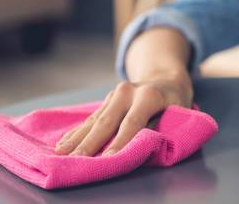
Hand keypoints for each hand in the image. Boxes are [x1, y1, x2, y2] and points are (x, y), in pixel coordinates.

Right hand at [54, 80, 191, 156]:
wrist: (167, 79)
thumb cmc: (174, 102)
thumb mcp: (177, 111)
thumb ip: (159, 127)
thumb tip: (141, 144)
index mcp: (148, 94)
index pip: (132, 122)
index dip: (121, 141)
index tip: (108, 158)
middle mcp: (128, 91)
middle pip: (107, 121)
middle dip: (90, 142)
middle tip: (76, 159)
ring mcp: (115, 94)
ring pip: (94, 119)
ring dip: (77, 138)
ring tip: (61, 152)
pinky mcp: (107, 100)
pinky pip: (91, 118)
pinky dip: (77, 132)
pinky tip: (63, 142)